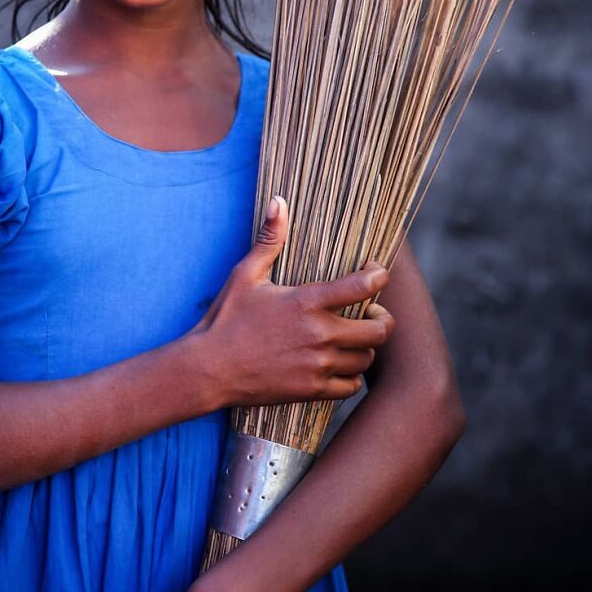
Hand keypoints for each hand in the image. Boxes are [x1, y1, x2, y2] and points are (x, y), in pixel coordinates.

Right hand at [191, 197, 393, 407]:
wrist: (208, 370)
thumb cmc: (226, 319)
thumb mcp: (246, 275)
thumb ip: (270, 239)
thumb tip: (278, 201)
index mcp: (306, 302)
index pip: (363, 286)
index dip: (379, 276)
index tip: (377, 272)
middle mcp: (319, 334)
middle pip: (379, 330)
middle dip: (383, 318)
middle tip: (372, 313)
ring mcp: (317, 365)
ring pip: (367, 358)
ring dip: (365, 347)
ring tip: (353, 338)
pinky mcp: (312, 390)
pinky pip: (351, 386)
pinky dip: (350, 376)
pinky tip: (338, 364)